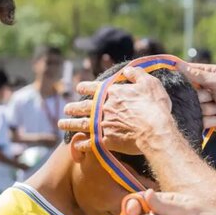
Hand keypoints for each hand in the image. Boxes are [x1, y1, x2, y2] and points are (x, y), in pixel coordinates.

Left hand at [60, 66, 175, 154]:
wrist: (154, 131)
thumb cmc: (154, 107)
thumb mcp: (149, 83)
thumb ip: (137, 75)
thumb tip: (127, 70)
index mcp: (112, 92)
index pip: (94, 87)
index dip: (85, 87)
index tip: (78, 88)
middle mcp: (103, 107)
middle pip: (83, 107)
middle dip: (73, 107)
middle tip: (66, 108)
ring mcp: (102, 125)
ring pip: (81, 124)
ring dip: (70, 124)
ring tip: (61, 124)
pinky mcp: (105, 142)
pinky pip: (88, 143)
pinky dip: (81, 144)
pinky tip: (75, 144)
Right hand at [177, 62, 215, 135]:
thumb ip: (196, 74)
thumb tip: (178, 64)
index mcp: (211, 74)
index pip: (190, 71)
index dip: (182, 74)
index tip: (171, 75)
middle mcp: (207, 88)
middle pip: (189, 90)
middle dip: (200, 95)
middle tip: (211, 97)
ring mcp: (207, 103)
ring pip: (193, 105)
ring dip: (207, 108)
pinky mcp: (207, 119)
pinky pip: (198, 119)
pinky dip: (208, 119)